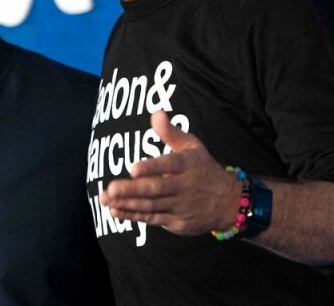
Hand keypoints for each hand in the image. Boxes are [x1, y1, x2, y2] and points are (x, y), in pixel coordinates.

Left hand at [99, 111, 238, 235]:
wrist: (227, 202)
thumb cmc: (202, 168)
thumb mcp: (191, 146)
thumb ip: (170, 132)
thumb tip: (156, 112)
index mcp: (187, 164)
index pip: (168, 165)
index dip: (151, 168)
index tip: (133, 169)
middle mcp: (184, 186)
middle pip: (156, 188)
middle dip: (132, 190)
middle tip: (111, 188)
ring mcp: (180, 205)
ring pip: (151, 205)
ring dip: (127, 203)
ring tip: (105, 199)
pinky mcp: (176, 222)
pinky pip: (152, 218)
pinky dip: (133, 216)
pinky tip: (115, 211)